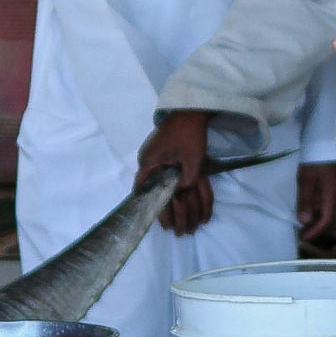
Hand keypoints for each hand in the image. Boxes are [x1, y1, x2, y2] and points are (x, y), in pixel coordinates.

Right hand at [136, 110, 212, 235]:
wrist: (192, 110)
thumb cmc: (190, 134)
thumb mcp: (193, 161)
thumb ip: (187, 181)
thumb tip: (181, 195)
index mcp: (149, 162)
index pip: (142, 189)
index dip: (148, 206)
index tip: (155, 219)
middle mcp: (148, 161)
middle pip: (150, 188)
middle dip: (161, 207)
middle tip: (169, 226)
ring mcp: (153, 156)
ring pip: (157, 182)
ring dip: (165, 197)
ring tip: (172, 214)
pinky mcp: (161, 153)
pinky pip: (161, 172)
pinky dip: (167, 184)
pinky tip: (173, 194)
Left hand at [297, 162, 335, 243]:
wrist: (327, 136)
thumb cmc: (315, 157)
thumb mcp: (306, 178)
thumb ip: (305, 200)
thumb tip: (304, 222)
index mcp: (334, 194)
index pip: (327, 220)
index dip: (315, 232)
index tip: (303, 238)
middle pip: (332, 217)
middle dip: (318, 228)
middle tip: (303, 234)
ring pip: (333, 209)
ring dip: (320, 219)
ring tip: (306, 224)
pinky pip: (332, 201)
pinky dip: (322, 209)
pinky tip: (313, 208)